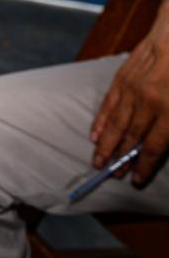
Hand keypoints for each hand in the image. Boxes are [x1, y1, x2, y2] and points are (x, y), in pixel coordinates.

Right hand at [91, 11, 168, 183]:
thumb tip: (166, 141)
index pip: (153, 146)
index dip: (143, 165)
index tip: (136, 180)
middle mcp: (148, 102)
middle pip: (130, 138)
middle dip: (121, 159)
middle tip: (113, 174)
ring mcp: (132, 89)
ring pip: (116, 124)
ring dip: (106, 145)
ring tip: (98, 161)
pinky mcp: (122, 78)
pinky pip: (108, 104)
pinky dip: (100, 121)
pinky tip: (95, 135)